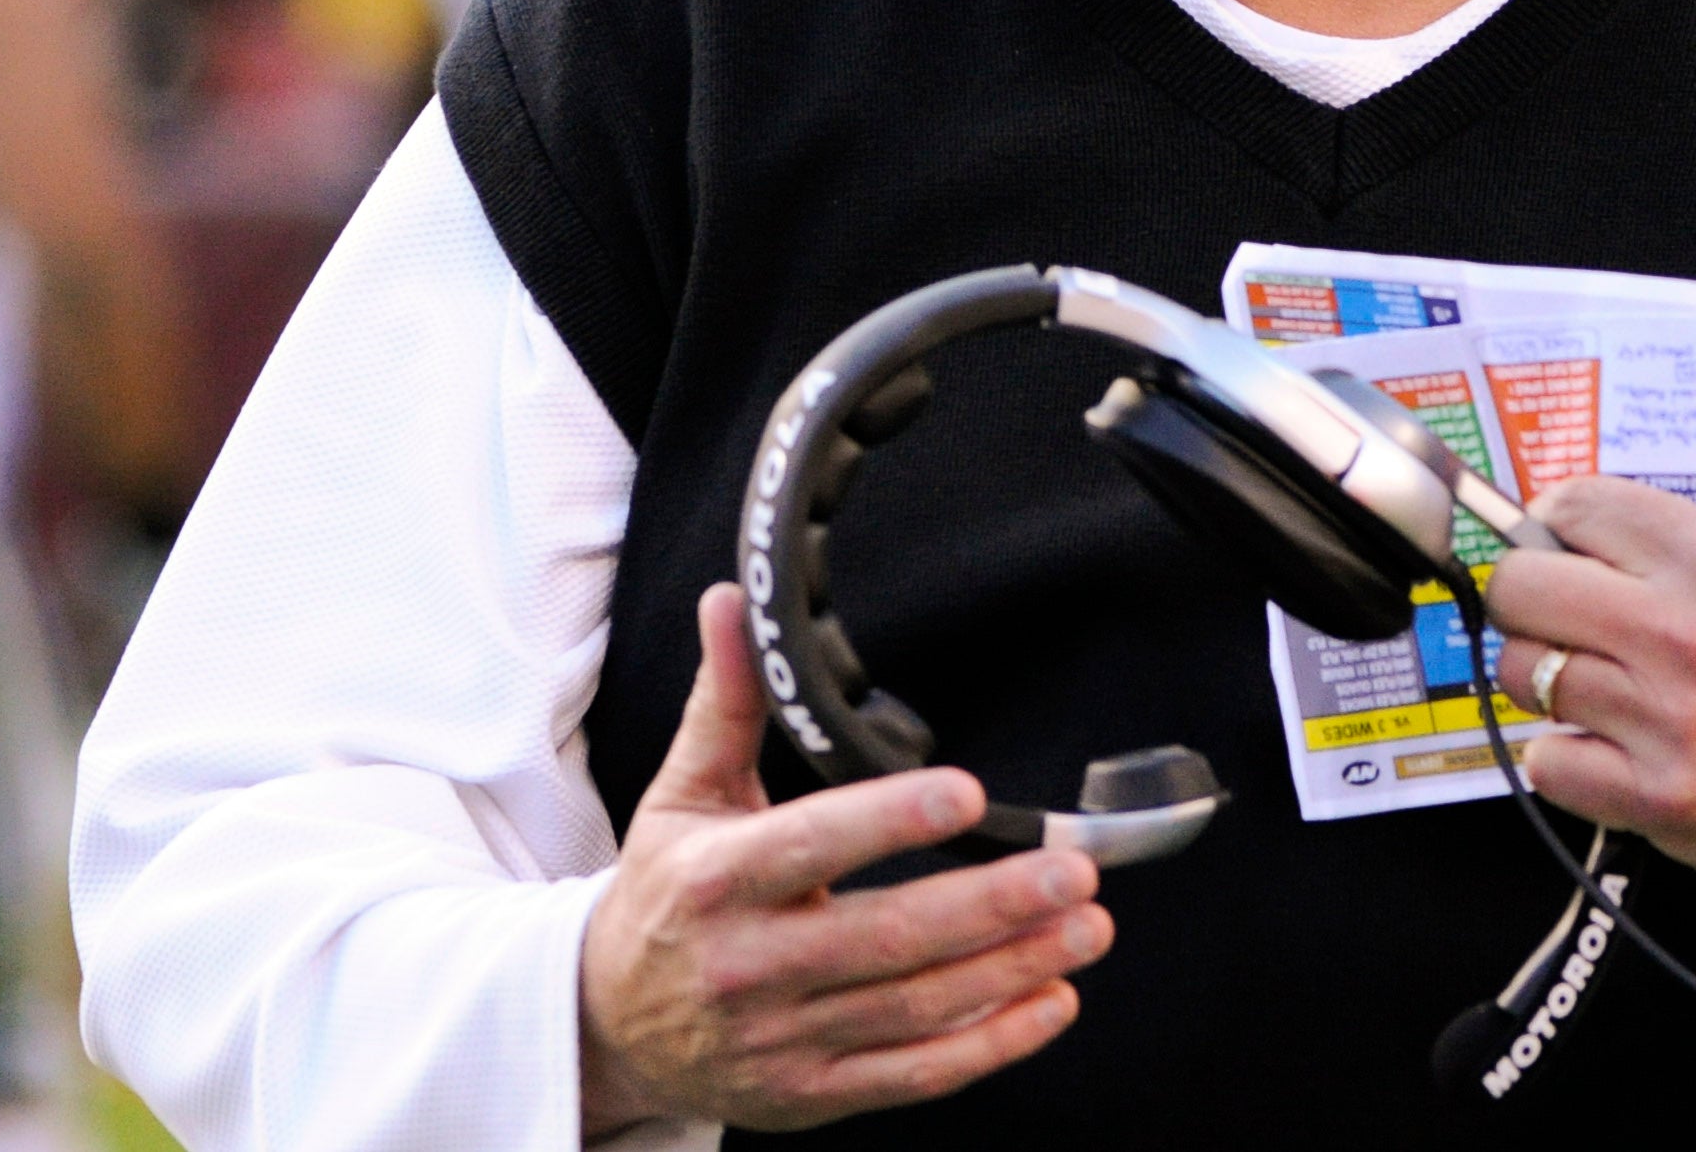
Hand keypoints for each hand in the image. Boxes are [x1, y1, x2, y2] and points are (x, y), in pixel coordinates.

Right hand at [578, 584, 1114, 1134]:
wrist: (611, 1025)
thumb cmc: (666, 894)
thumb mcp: (684, 793)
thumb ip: (728, 700)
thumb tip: (733, 601)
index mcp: (716, 880)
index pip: (811, 846)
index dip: (889, 822)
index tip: (966, 796)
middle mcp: (749, 967)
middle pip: (885, 938)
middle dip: (991, 905)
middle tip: (1074, 872)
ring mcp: (782, 1040)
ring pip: (914, 1007)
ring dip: (1012, 969)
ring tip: (1085, 926)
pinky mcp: (810, 1094)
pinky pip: (914, 1074)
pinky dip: (992, 1044)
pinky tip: (1052, 1001)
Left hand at [1484, 477, 1695, 915]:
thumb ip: (1691, 543)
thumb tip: (1589, 530)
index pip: (1580, 506)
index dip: (1556, 520)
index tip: (1558, 539)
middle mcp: (1686, 636)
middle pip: (1522, 585)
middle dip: (1529, 593)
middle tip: (1556, 612)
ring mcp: (1666, 723)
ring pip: (1522, 672)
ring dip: (1544, 676)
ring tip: (1593, 684)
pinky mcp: (1657, 802)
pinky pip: (1547, 763)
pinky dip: (1565, 757)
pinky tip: (1606, 749)